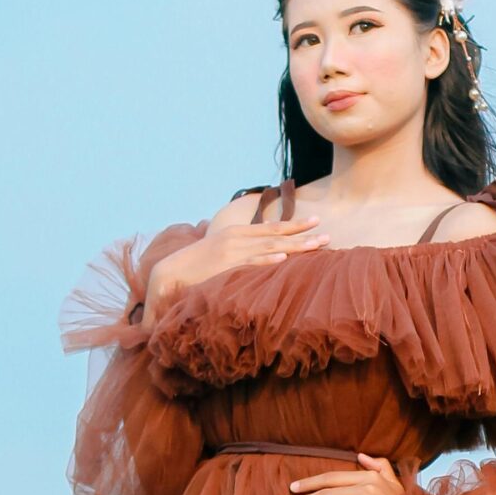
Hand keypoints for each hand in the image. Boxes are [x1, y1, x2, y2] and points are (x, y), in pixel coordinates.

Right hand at [149, 215, 326, 311]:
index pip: (271, 228)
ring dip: (296, 246)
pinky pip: (251, 263)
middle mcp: (237, 238)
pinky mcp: (225, 267)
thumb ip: (239, 253)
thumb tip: (259, 255)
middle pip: (277, 235)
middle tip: (328, 235)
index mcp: (236, 234)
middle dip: (303, 234)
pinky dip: (267, 260)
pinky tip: (284, 258)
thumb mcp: (220, 254)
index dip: (294, 225)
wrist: (168, 272)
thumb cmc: (195, 267)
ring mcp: (232, 252)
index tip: (315, 222)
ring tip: (317, 245)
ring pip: (271, 247)